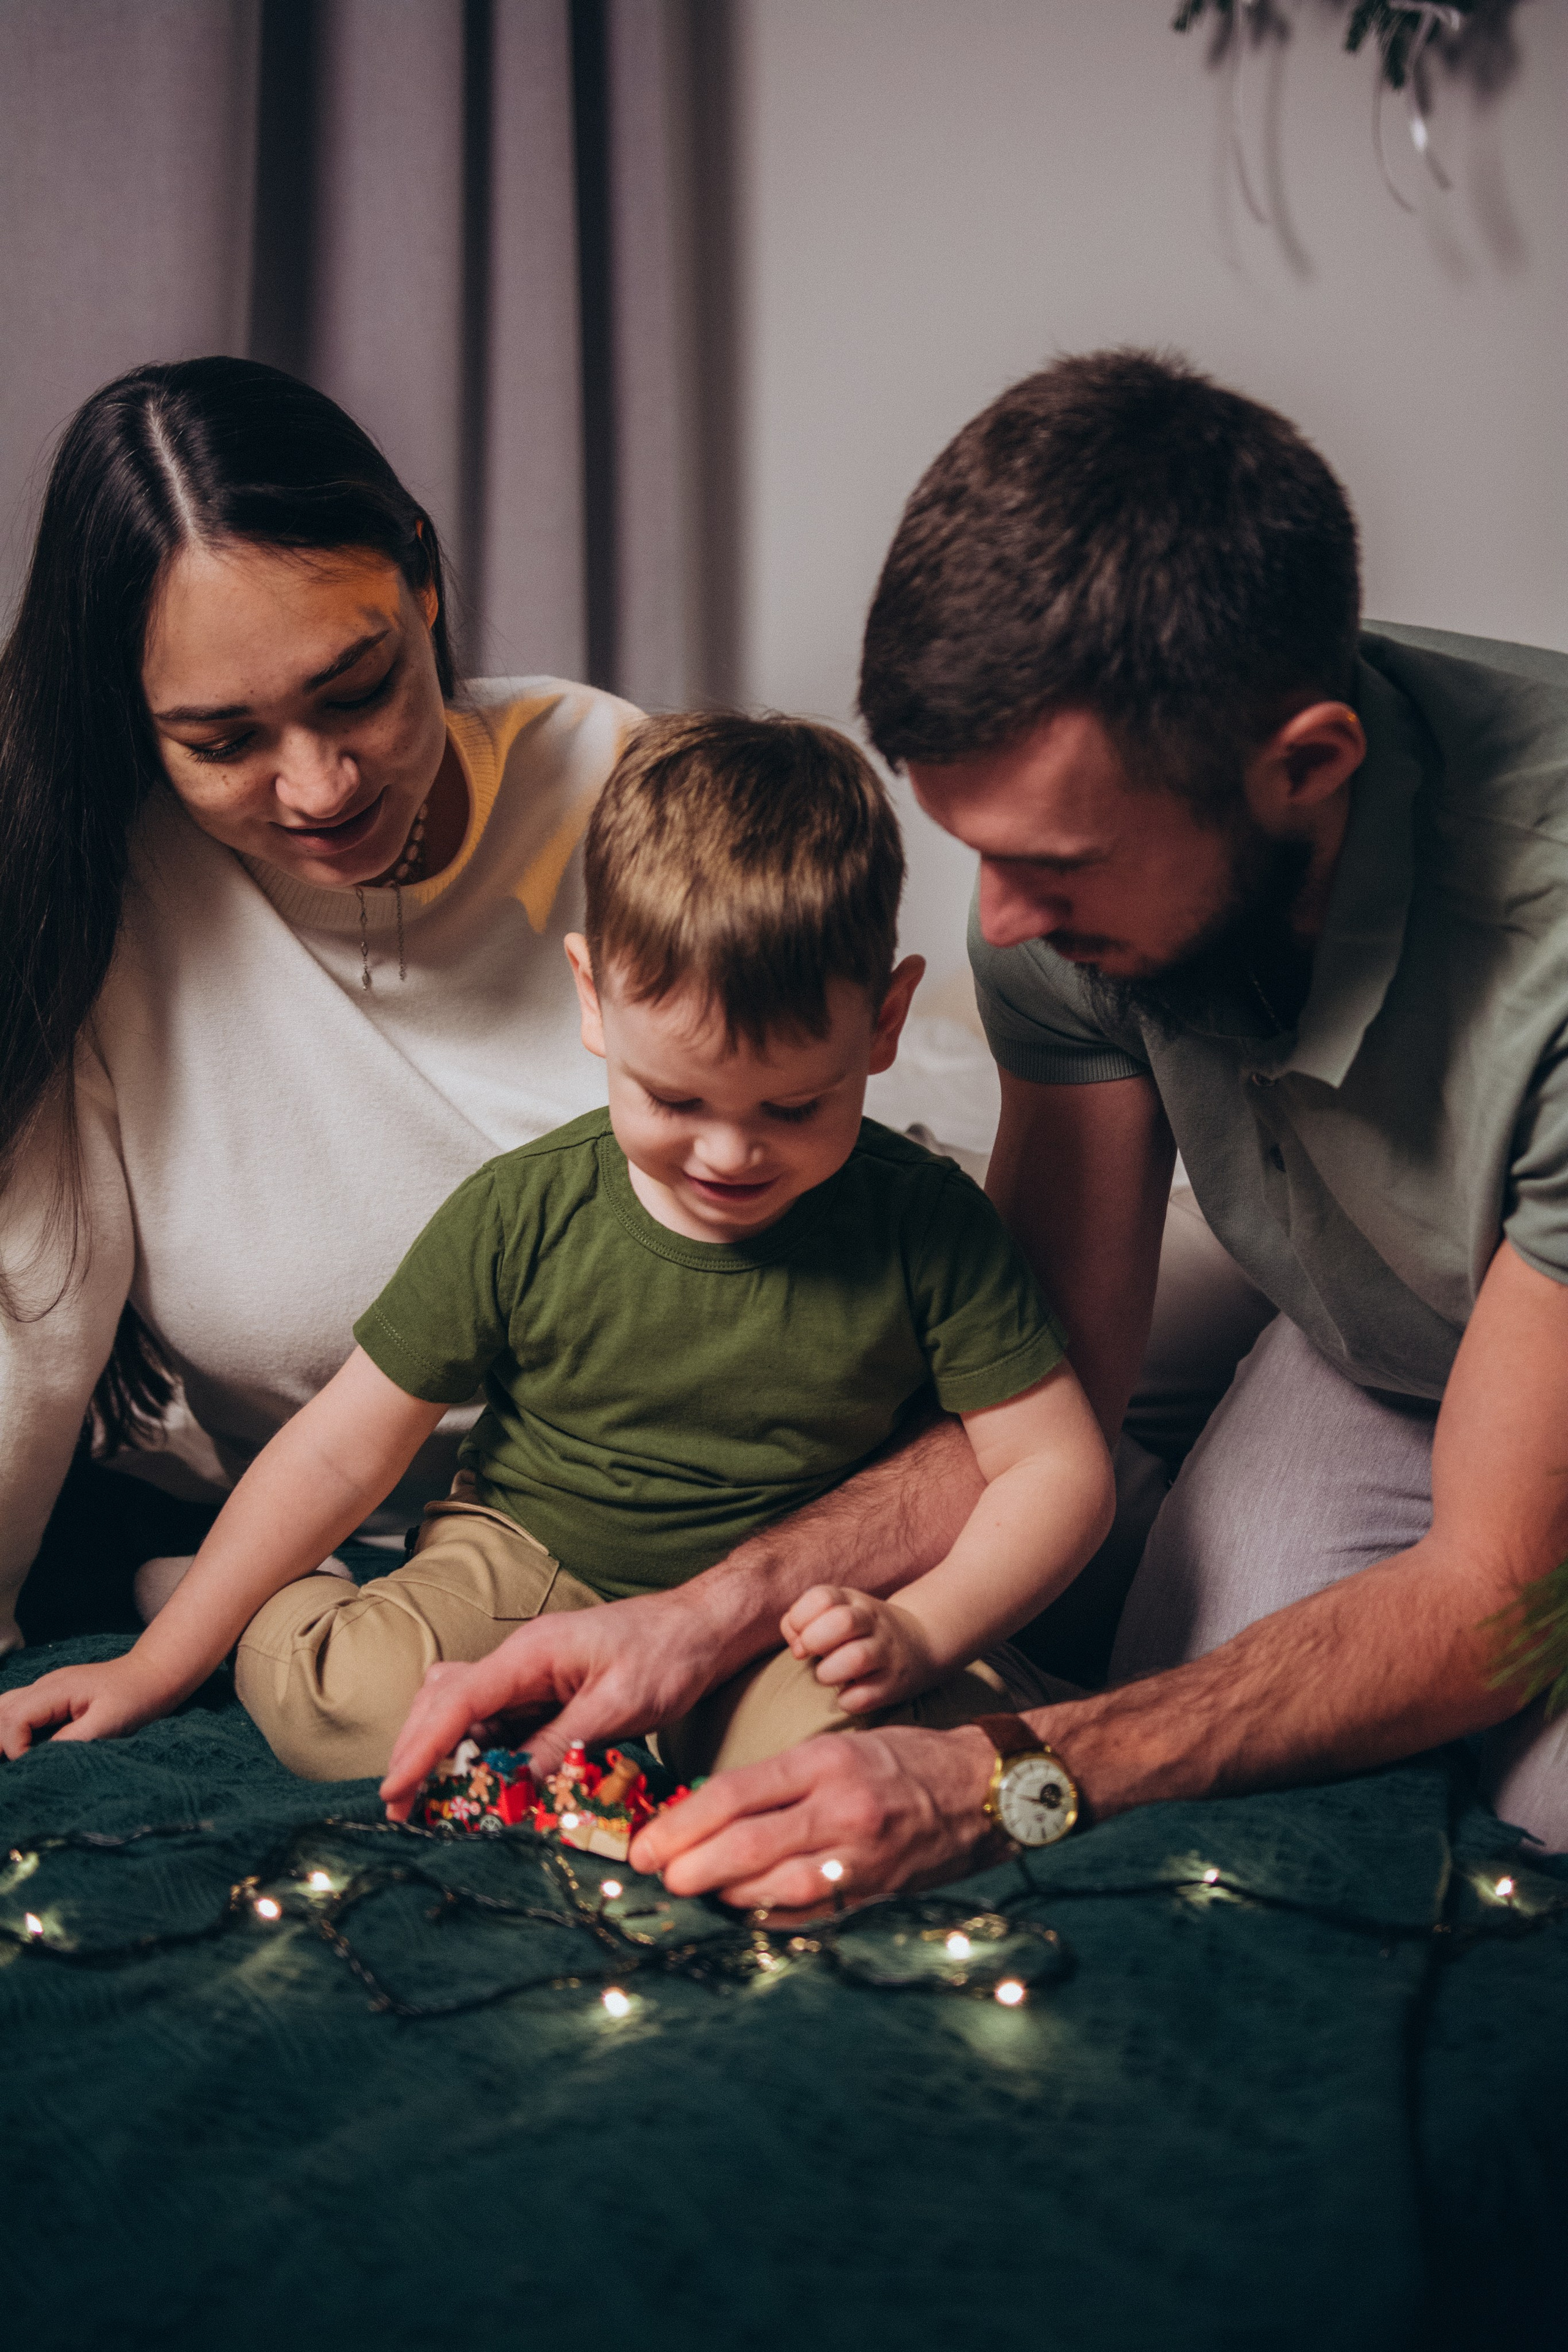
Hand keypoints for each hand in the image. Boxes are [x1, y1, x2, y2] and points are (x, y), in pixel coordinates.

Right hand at [0, 1655, 169, 1757]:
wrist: (153, 1675)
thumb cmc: (135, 1697)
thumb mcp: (108, 1723)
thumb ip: (71, 1740)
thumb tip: (38, 1759)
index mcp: (56, 1689)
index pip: (15, 1718)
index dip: (16, 1747)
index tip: (33, 1766)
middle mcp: (44, 1686)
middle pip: (2, 1711)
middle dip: (2, 1742)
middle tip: (16, 1768)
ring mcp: (45, 1690)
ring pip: (5, 1708)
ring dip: (4, 1734)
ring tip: (13, 1759)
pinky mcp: (51, 1698)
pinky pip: (19, 1710)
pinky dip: (13, 1729)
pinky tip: (21, 1748)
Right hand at [379, 1585, 735, 1819]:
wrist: (702, 1628)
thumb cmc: (667, 1655)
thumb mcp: (619, 1705)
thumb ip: (561, 1743)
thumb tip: (512, 1787)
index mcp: (529, 1654)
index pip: (455, 1701)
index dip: (419, 1749)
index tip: (394, 1793)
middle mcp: (519, 1661)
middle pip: (443, 1703)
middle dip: (417, 1755)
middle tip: (403, 1813)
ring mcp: (529, 1676)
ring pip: (463, 1714)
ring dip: (445, 1757)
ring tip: (435, 1807)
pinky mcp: (544, 1694)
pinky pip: (497, 1725)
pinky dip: (481, 1756)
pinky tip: (484, 1787)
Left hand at [628, 1720, 1002, 1915]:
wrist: (988, 1790)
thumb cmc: (906, 1760)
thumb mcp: (840, 1746)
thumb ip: (780, 1780)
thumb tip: (708, 1812)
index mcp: (826, 1763)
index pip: (734, 1795)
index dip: (681, 1824)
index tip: (646, 1842)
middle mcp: (840, 1811)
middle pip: (744, 1848)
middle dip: (689, 1867)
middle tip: (656, 1877)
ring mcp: (860, 1859)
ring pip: (772, 1890)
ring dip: (723, 1897)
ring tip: (695, 1893)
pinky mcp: (875, 1894)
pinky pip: (808, 1916)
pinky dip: (768, 1917)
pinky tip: (743, 1913)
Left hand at [780, 1585, 936, 1710]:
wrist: (921, 1642)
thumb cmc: (861, 1630)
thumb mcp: (837, 1611)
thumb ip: (803, 1622)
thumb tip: (797, 1647)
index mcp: (853, 1602)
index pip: (822, 1597)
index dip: (800, 1618)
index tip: (800, 1634)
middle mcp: (872, 1623)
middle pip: (842, 1621)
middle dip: (814, 1640)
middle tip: (810, 1654)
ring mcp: (886, 1653)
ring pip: (857, 1658)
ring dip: (829, 1672)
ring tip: (827, 1675)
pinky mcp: (894, 1685)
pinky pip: (865, 1697)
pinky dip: (847, 1700)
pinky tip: (846, 1694)